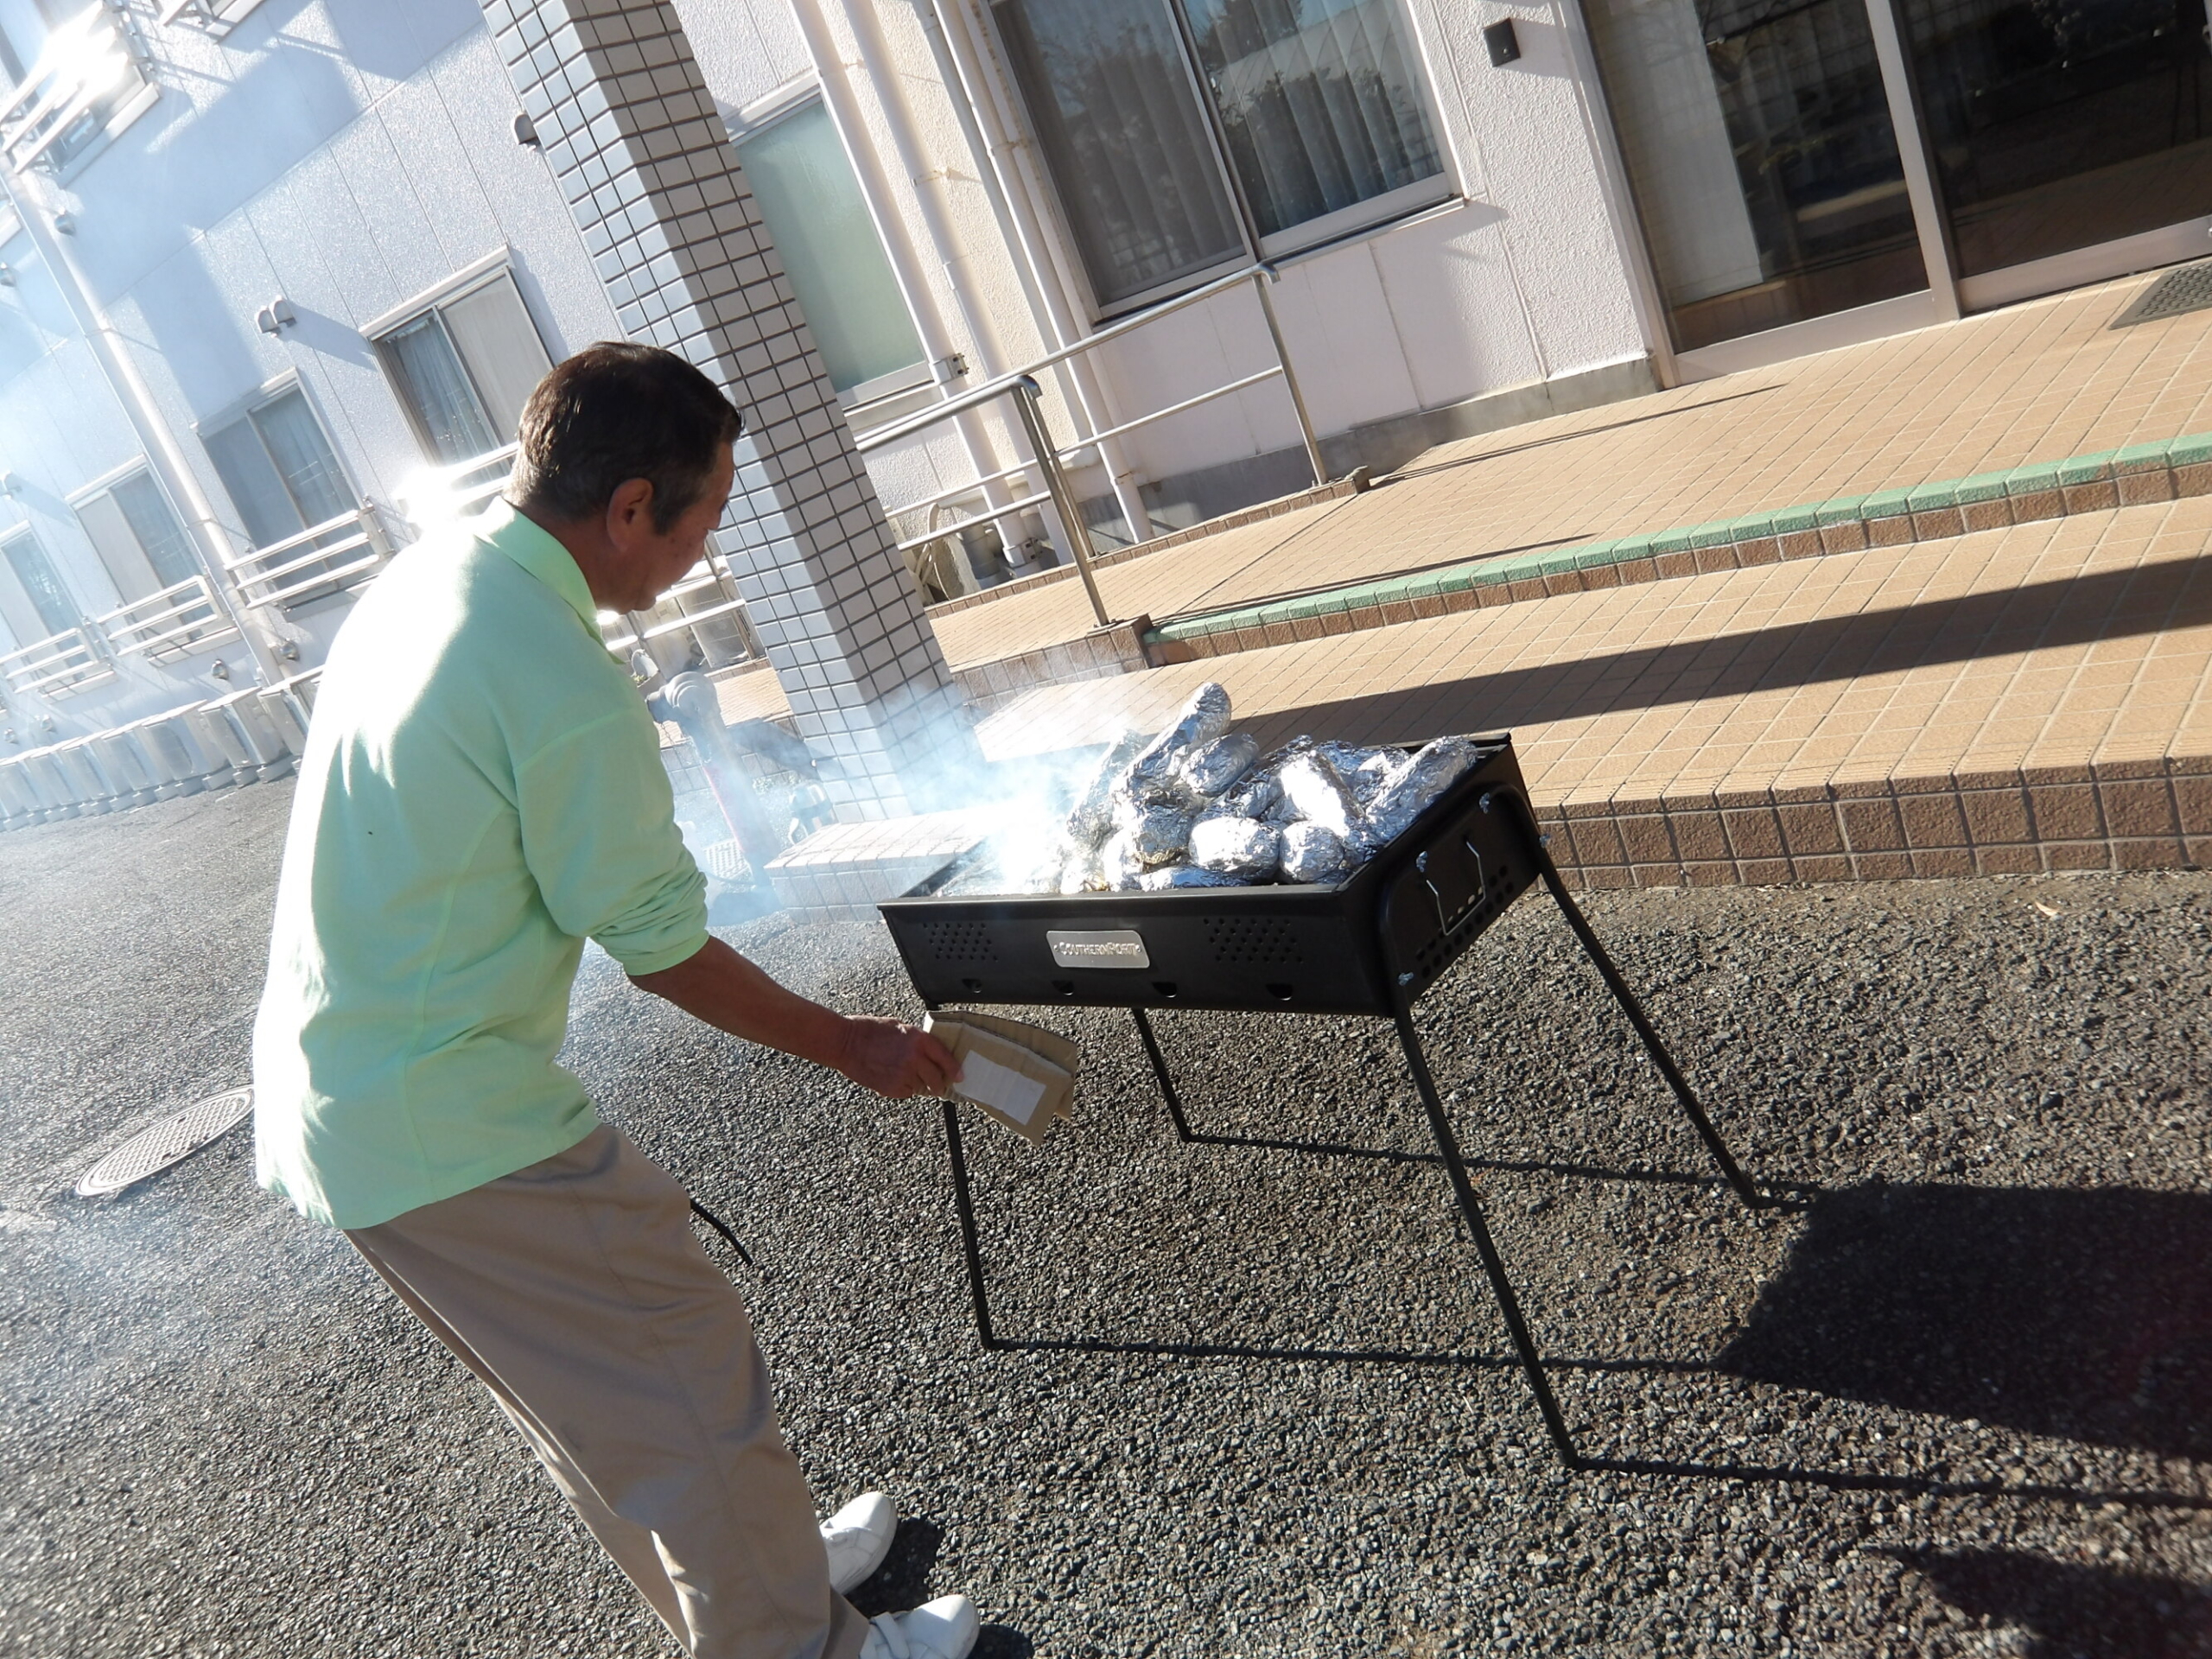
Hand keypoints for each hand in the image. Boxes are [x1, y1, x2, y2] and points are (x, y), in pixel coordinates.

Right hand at [833, 1016, 959, 1099]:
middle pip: (937, 1079)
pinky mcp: (892, 1088)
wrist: (845, 1043)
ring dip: (918, 1084)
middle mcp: (915, 1058)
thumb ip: (917, 1041)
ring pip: (921, 1087)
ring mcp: (904, 1075)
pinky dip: (903, 1089)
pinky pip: (907, 1092)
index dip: (954, 1070)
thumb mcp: (900, 1028)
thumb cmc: (869, 1031)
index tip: (959, 1077)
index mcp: (919, 1040)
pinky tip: (891, 1077)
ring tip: (902, 1073)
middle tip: (937, 1086)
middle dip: (939, 1084)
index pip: (946, 1058)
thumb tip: (931, 1053)